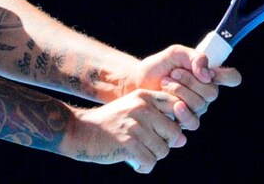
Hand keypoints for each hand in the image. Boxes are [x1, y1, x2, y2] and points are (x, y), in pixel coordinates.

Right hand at [62, 89, 188, 173]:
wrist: (81, 131)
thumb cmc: (110, 123)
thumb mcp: (132, 110)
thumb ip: (158, 120)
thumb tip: (183, 140)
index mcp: (144, 96)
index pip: (177, 106)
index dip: (176, 122)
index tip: (163, 130)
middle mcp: (142, 108)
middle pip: (175, 133)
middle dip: (164, 144)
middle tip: (148, 146)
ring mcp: (136, 126)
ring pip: (163, 150)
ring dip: (152, 157)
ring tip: (138, 154)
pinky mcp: (129, 144)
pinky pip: (150, 162)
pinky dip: (144, 167)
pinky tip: (134, 162)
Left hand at [126, 45, 241, 122]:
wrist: (137, 81)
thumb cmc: (158, 66)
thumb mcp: (176, 53)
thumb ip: (195, 57)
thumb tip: (208, 75)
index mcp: (208, 75)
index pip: (232, 77)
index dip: (227, 76)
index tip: (211, 72)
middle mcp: (205, 93)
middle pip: (212, 92)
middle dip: (190, 81)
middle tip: (174, 74)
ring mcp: (196, 109)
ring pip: (200, 105)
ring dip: (181, 92)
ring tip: (165, 83)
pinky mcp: (184, 121)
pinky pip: (193, 122)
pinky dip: (182, 111)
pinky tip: (173, 104)